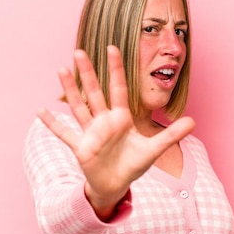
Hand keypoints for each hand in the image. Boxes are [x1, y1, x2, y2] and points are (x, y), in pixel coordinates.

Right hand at [37, 45, 194, 220]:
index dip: (116, 69)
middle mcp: (104, 121)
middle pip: (94, 92)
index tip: (112, 48)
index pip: (119, 89)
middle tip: (79, 50)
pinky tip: (40, 111)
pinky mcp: (80, 146)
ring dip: (69, 90)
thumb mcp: (154, 150)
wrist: (116, 185)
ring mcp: (90, 132)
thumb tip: (193, 121)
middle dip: (87, 72)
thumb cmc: (133, 165)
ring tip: (61, 70)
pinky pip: (64, 133)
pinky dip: (53, 124)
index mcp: (121, 118)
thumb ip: (171, 134)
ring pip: (78, 107)